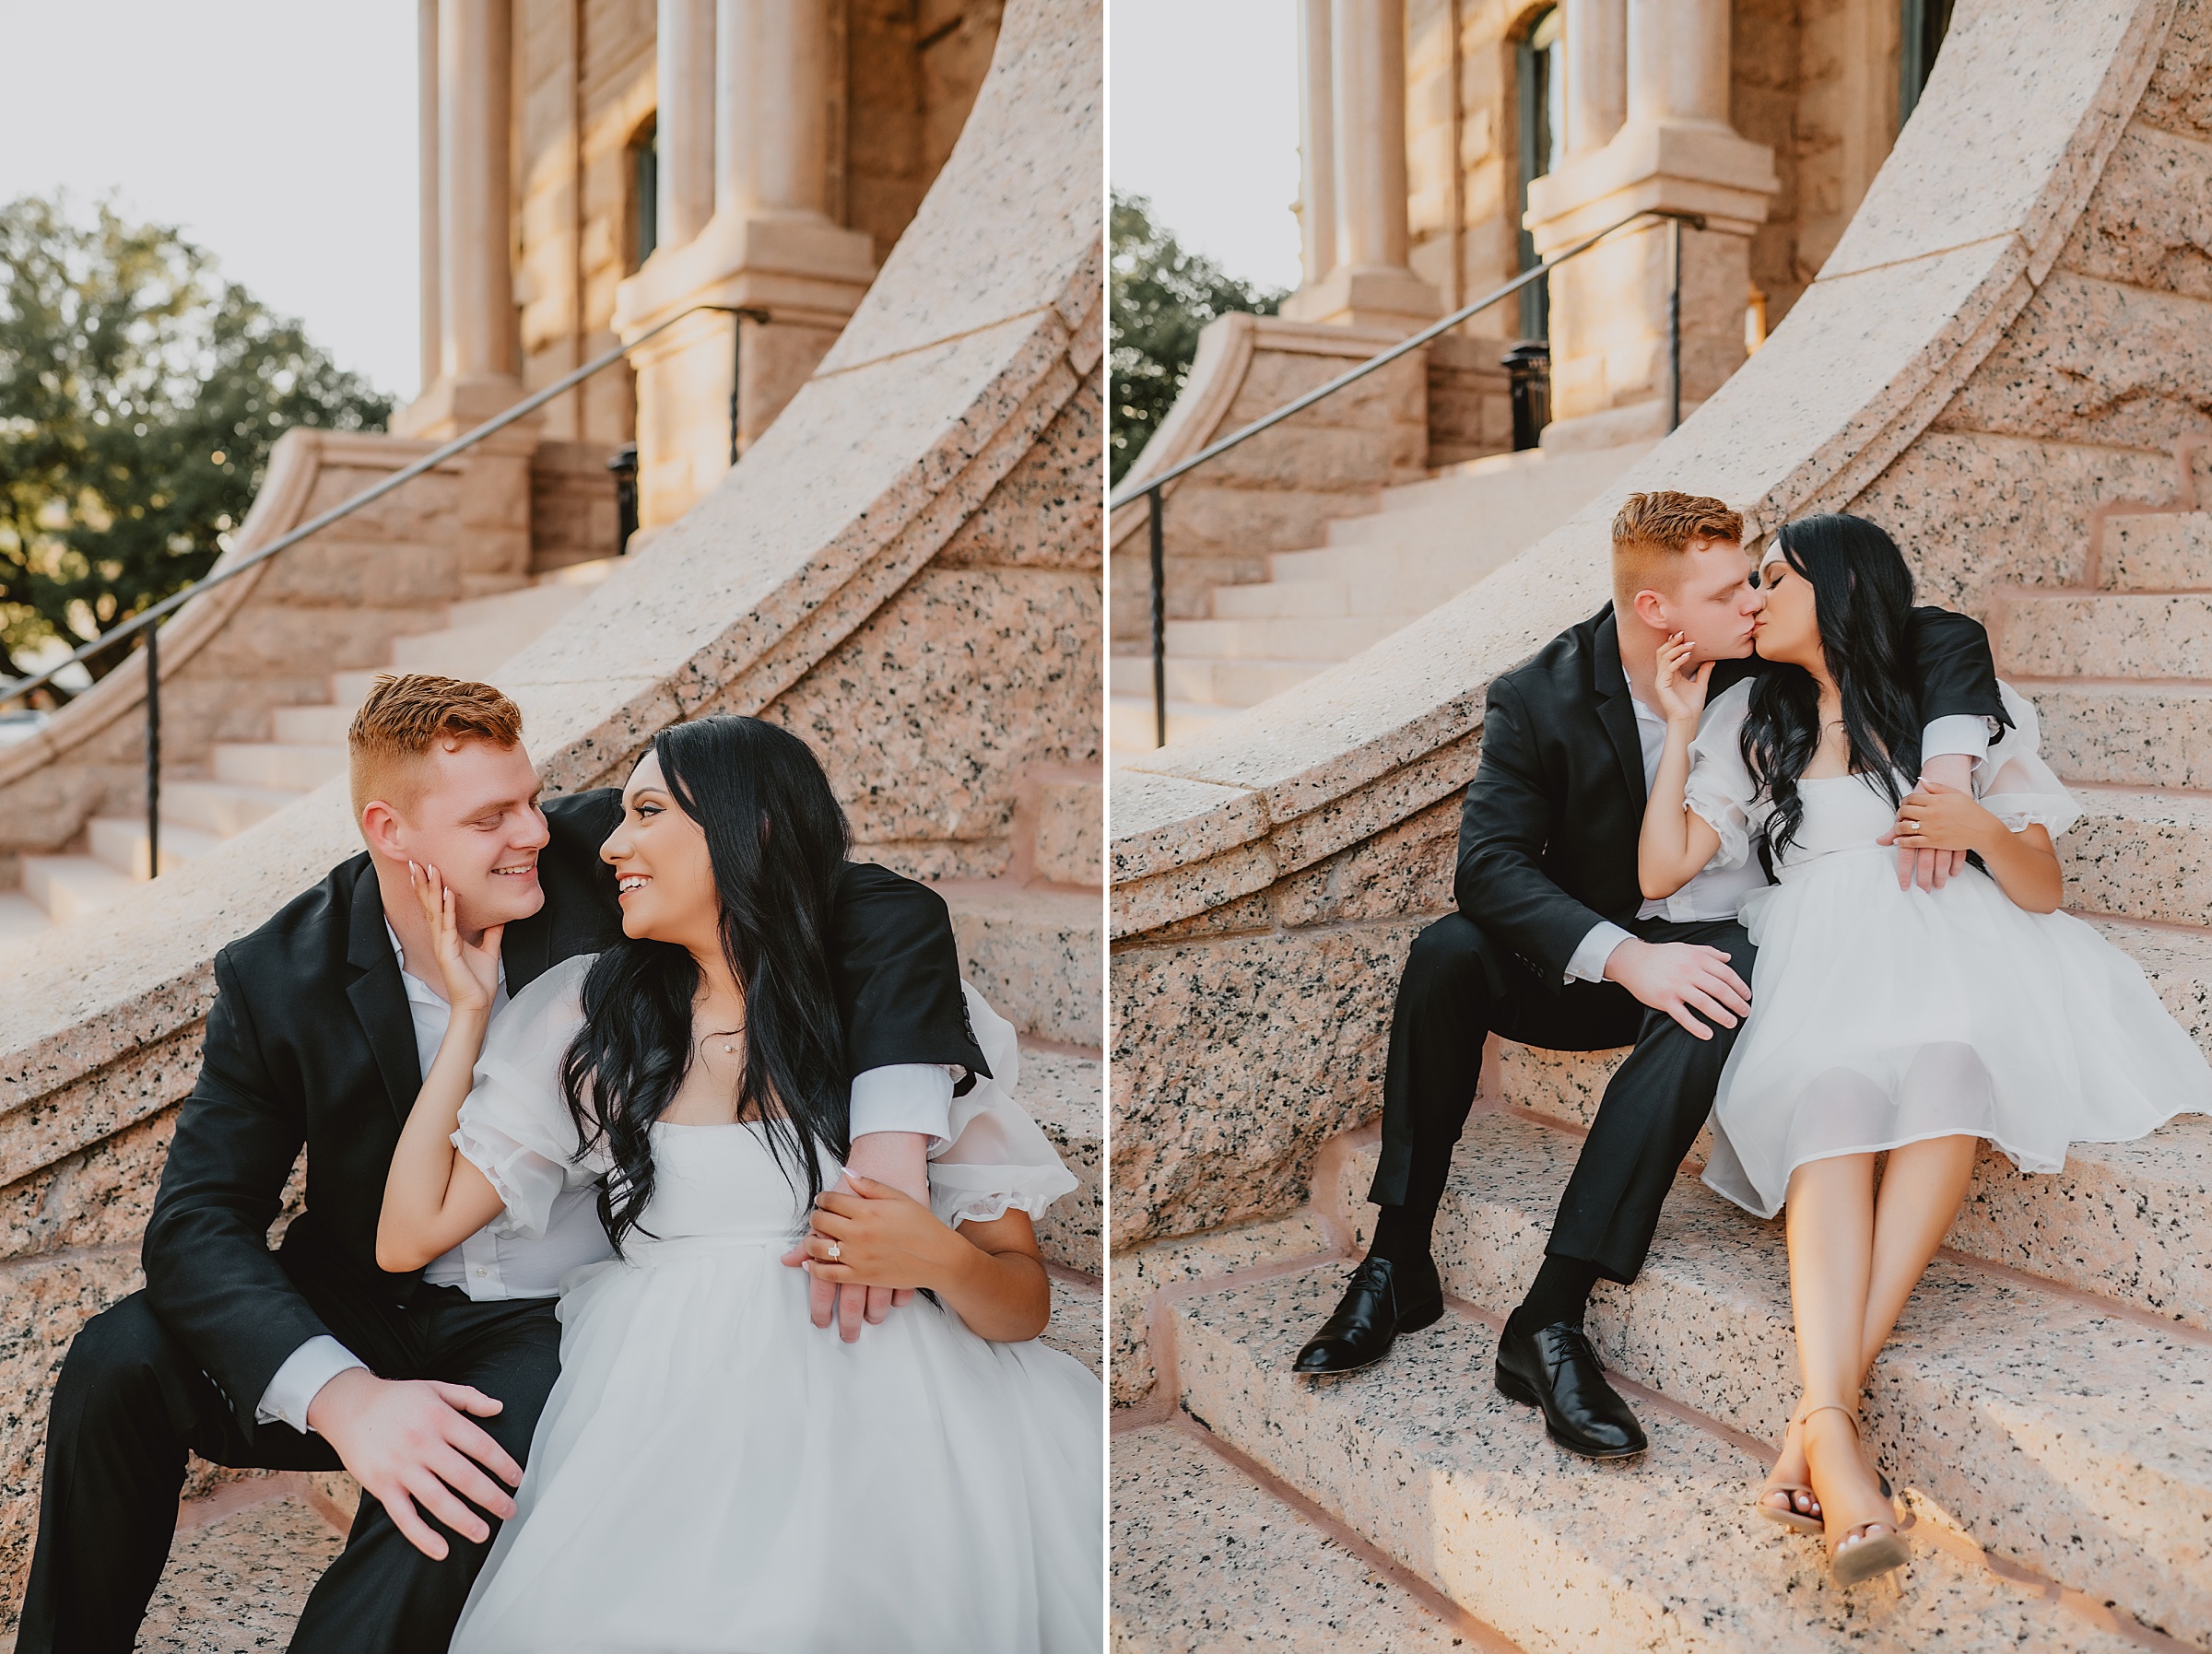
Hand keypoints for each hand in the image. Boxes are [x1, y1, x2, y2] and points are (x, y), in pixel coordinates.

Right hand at [305, 1368, 519, 1559]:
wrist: (348, 1406)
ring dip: (463, 1521)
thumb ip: (469, 1398)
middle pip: (464, 1476)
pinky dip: (422, 1536)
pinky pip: (403, 1516)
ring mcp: (400, 1467)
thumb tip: (499, 1408)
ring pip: (437, 1500)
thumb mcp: (436, 1388)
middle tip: (510, 1512)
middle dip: (491, 1497)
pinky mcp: (381, 1485)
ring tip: (483, 1534)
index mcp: (440, 1419)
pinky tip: (440, 1550)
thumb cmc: (397, 1398)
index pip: (480, 1445)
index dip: (502, 1464)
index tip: (517, 1479)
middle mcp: (422, 1444)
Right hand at [408, 861, 501, 1012]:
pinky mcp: (447, 952)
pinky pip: (447, 925)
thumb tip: (499, 916)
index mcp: (448, 936)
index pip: (437, 906)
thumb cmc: (479, 981)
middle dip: (423, 883)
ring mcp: (442, 944)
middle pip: (429, 904)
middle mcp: (441, 938)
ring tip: (428, 869)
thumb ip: (492, 932)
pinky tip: (448, 893)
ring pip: (435, 911)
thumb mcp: (489, 950)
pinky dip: (448, 908)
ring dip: (432, 889)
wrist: (477, 1004)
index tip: (427, 868)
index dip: (431, 888)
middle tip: (415, 861)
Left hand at [781, 1174, 962, 1342]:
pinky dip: (814, 1268)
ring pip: (818, 1248)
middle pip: (821, 1221)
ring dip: (810, 1241)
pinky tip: (812, 1263)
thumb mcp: (899, 1197)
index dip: (823, 1198)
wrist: (937, 1257)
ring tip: (813, 1238)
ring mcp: (857, 1256)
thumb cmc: (922, 1226)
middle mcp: (858, 1233)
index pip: (830, 1201)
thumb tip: (848, 1174)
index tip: (823, 1199)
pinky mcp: (860, 1276)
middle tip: (819, 1216)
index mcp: (867, 1210)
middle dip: (816, 1216)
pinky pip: (827, 1274)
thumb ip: (870, 1185)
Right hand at [1603, 937, 1750, 1040]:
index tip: (1747, 996)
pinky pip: (1683, 1016)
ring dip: (1721, 1015)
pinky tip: (1707, 1034)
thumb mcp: (1686, 948)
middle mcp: (1689, 971)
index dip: (1739, 986)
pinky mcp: (1665, 999)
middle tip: (1745, 1012)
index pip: (1725, 973)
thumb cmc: (1660, 956)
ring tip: (1731, 1023)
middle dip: (1736, 1002)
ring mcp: (1677, 986)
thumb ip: (1709, 952)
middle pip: (1719, 989)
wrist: (1632, 961)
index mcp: (1697, 958)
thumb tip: (1728, 958)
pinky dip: (1696, 1026)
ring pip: (1705, 1003)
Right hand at [1653, 632, 1712, 728]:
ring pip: (1664, 657)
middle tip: (1683, 634)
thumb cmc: (1691, 706)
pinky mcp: (1661, 685)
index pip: (1668, 653)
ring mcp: (1661, 680)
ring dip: (1677, 649)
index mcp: (1671, 674)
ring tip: (1689, 645)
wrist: (1688, 720)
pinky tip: (1687, 657)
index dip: (1674, 643)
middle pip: (1662, 652)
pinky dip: (1677, 660)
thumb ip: (1704, 671)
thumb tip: (1711, 659)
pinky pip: (1667, 668)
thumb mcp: (1701, 683)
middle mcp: (1664, 675)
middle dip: (1672, 641)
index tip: (1685, 634)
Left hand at [1880, 755, 1972, 889]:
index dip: (1904, 801)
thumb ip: (1937, 787)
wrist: (1983, 829)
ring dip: (1897, 827)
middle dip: (1899, 813)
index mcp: (1935, 801)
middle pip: (1904, 811)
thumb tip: (1922, 780)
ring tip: (1898, 827)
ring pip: (1904, 827)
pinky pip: (1911, 842)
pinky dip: (1901, 841)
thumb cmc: (1971, 811)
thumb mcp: (1955, 794)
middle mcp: (1931, 814)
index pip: (1910, 798)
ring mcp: (1931, 828)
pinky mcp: (1933, 842)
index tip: (1904, 804)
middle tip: (1900, 815)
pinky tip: (1899, 840)